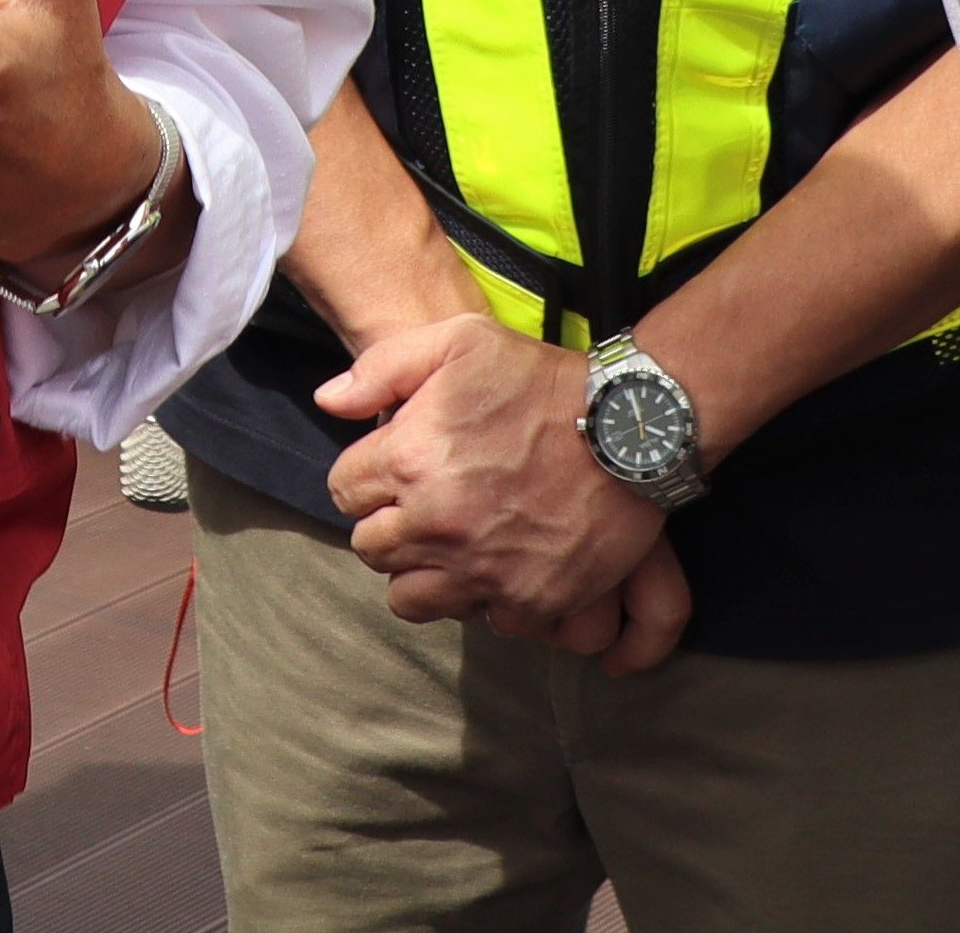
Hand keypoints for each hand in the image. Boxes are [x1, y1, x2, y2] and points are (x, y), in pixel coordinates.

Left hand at [311, 309, 676, 662]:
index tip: (391, 470)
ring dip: (421, 573)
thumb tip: (329, 401)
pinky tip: (496, 563)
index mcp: (410, 460)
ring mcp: (482, 569)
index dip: (365, 478)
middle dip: (388, 526)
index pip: (343, 491)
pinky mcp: (528, 600)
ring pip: (410, 598)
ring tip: (448, 544)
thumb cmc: (542, 379)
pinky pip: (479, 618)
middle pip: (371, 549)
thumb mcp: (460, 341)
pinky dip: (483, 597)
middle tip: (420, 507)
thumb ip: (383, 368)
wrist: (629, 428)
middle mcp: (437, 523)